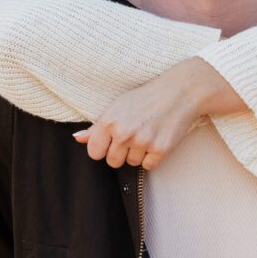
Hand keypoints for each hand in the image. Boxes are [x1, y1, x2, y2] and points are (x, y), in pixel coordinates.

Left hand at [73, 57, 245, 169]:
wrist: (179, 92)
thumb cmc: (147, 97)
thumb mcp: (117, 105)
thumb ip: (96, 126)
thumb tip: (77, 138)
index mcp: (109, 121)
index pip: (94, 152)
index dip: (102, 148)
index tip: (111, 141)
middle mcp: (123, 133)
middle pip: (112, 162)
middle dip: (121, 153)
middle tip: (133, 136)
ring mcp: (142, 142)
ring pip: (132, 163)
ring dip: (138, 153)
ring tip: (147, 134)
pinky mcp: (160, 150)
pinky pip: (149, 165)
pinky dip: (153, 156)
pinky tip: (156, 139)